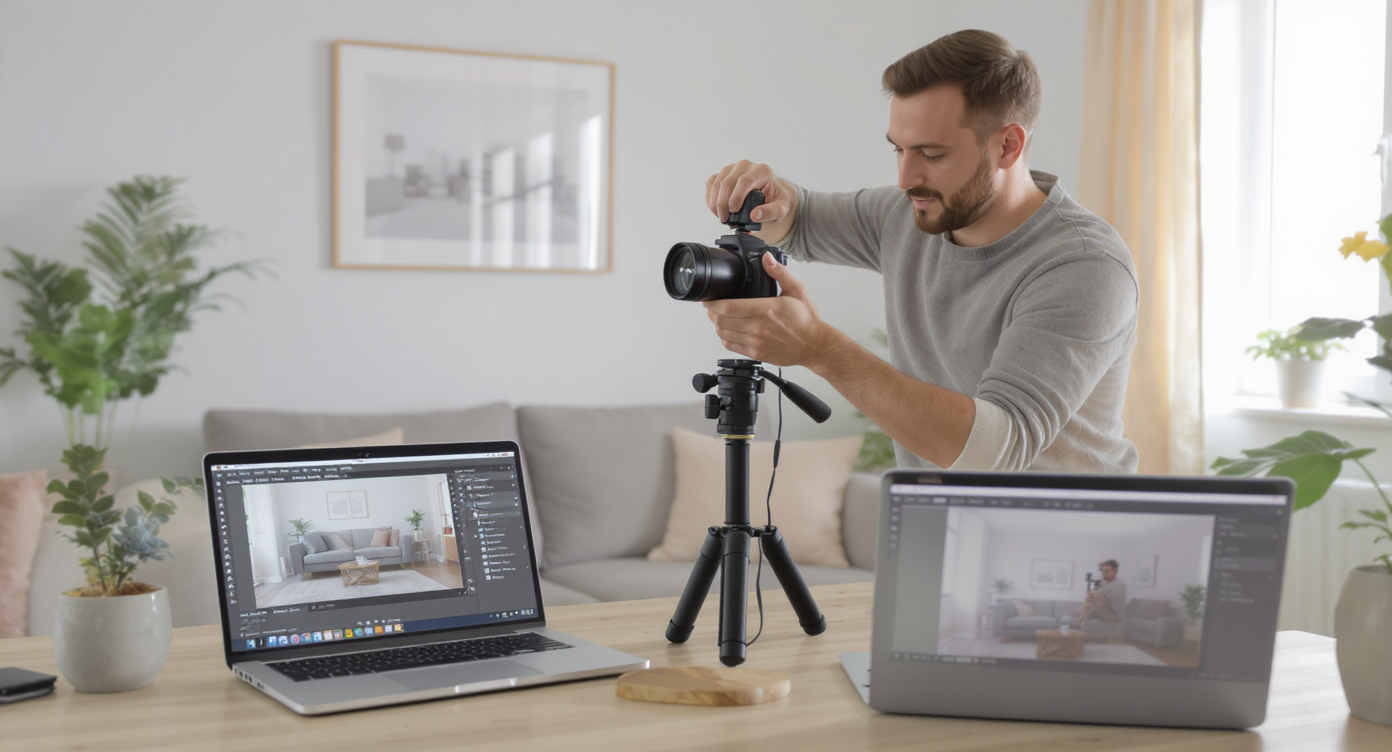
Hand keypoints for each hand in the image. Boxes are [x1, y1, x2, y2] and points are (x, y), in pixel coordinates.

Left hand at [702, 253, 833, 366]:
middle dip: (711, 313)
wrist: (814, 345)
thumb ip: (779, 273)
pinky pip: (731, 346)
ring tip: (718, 318)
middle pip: (722, 321)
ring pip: (724, 334)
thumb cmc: (806, 320)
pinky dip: (725, 338)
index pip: (729, 307)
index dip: (713, 303)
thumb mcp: (796, 290)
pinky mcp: (756, 353)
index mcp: (766, 309)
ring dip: (717, 325)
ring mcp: (756, 342)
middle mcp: (758, 327)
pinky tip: (728, 332)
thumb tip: (766, 258)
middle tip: (711, 307)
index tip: (708, 299)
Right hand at [706, 160, 791, 223]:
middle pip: (728, 182)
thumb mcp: (782, 208)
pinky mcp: (723, 173)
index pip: (745, 180)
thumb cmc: (776, 199)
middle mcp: (745, 166)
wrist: (771, 193)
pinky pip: (711, 183)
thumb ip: (771, 212)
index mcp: (761, 171)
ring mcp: (732, 168)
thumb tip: (755, 215)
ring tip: (720, 216)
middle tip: (725, 219)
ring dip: (715, 202)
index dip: (736, 197)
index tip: (734, 211)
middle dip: (722, 203)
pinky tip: (714, 208)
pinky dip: (710, 197)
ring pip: (717, 182)